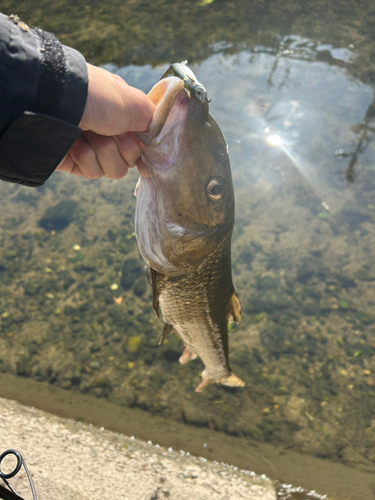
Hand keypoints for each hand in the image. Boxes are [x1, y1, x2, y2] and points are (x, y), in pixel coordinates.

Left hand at [56, 63, 153, 178]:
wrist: (54, 105)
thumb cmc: (97, 97)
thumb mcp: (135, 103)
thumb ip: (154, 121)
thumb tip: (162, 138)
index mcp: (123, 113)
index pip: (144, 140)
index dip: (148, 149)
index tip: (151, 156)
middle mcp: (109, 130)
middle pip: (132, 158)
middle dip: (125, 148)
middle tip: (113, 133)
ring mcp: (92, 147)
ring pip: (115, 169)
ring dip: (104, 153)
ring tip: (89, 136)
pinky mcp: (76, 162)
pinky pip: (94, 172)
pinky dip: (86, 158)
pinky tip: (75, 144)